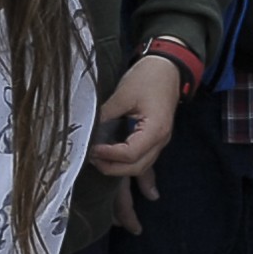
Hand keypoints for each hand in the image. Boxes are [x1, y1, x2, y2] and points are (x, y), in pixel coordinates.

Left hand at [88, 51, 183, 200]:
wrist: (167, 67)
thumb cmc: (148, 77)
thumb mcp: (123, 93)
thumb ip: (105, 114)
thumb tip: (85, 129)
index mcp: (155, 129)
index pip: (131, 153)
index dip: (109, 155)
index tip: (91, 149)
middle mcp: (160, 140)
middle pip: (136, 167)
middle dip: (112, 168)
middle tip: (90, 159)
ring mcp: (159, 141)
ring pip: (141, 167)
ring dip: (120, 170)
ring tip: (99, 163)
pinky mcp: (153, 139)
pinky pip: (145, 160)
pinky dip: (137, 172)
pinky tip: (138, 185)